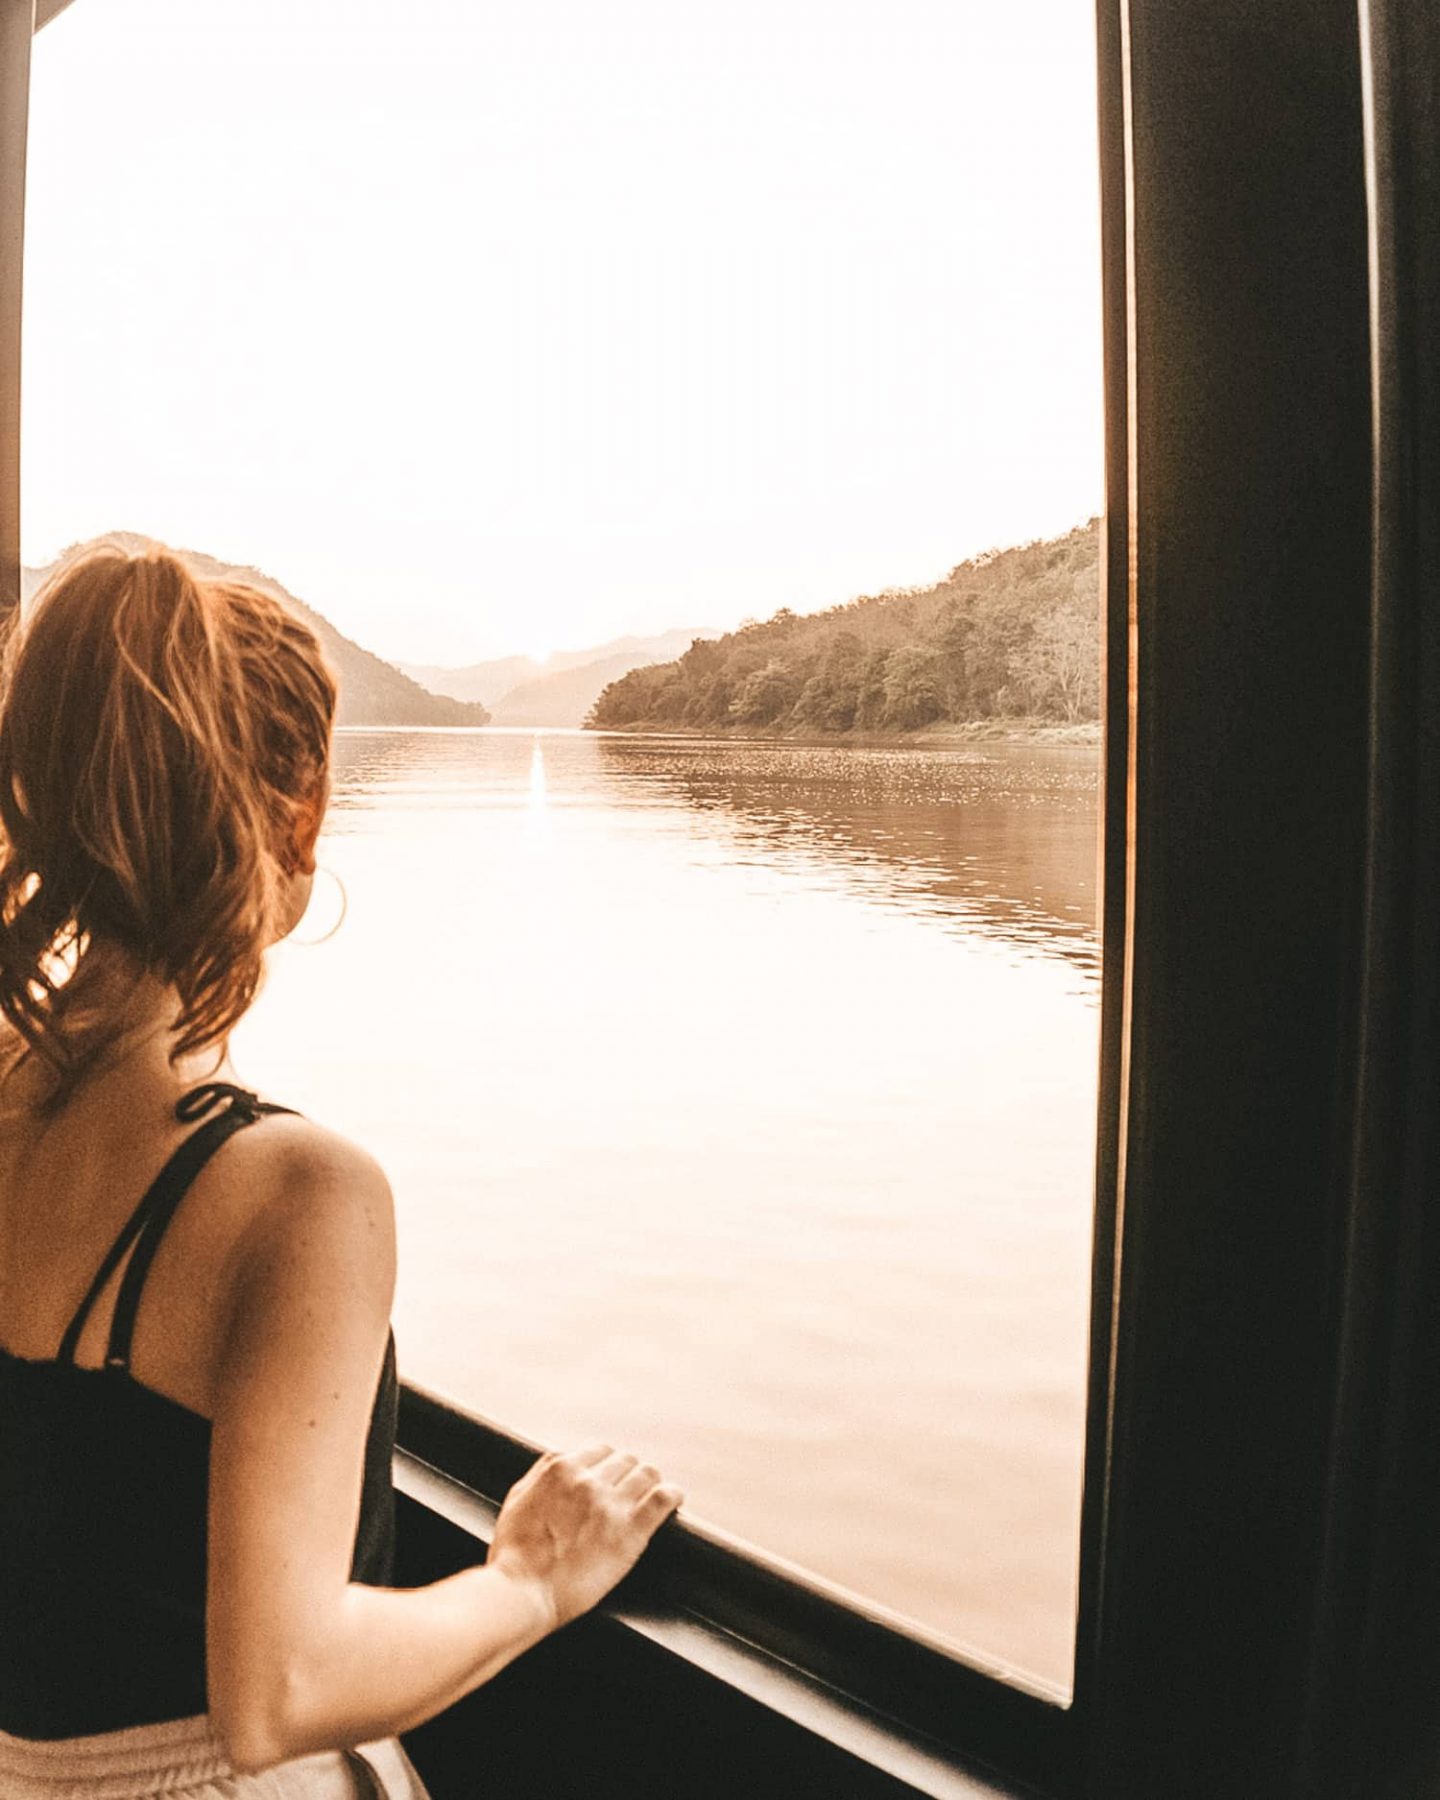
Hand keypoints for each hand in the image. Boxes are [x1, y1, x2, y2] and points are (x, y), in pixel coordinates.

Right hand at [487, 1443, 684, 1630]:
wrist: (522, 1593)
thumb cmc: (514, 1554)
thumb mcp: (518, 1498)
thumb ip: (541, 1474)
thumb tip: (561, 1463)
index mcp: (561, 1468)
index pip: (599, 1450)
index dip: (607, 1464)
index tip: (611, 1476)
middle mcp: (589, 1480)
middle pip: (625, 1460)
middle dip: (627, 1474)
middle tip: (630, 1491)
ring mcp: (611, 1504)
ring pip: (647, 1473)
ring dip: (650, 1482)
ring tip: (653, 1493)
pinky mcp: (631, 1531)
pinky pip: (663, 1498)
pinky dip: (672, 1495)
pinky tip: (673, 1499)